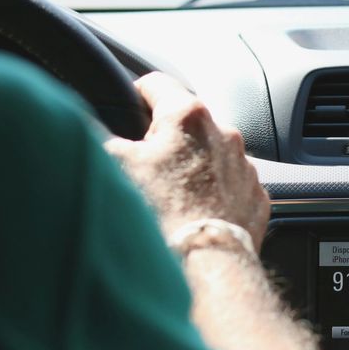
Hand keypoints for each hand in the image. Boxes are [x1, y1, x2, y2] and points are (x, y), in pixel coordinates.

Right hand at [104, 73, 269, 244]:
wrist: (205, 265)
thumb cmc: (159, 214)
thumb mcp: (114, 166)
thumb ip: (103, 137)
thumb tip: (91, 130)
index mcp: (188, 116)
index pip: (156, 84)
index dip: (136, 96)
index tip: (128, 108)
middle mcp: (225, 133)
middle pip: (186, 124)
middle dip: (166, 140)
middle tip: (145, 168)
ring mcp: (245, 166)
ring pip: (211, 155)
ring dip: (192, 167)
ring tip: (171, 198)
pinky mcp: (256, 196)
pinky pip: (231, 186)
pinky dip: (214, 194)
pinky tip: (195, 214)